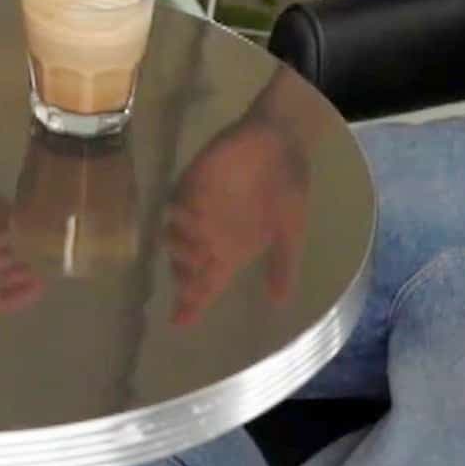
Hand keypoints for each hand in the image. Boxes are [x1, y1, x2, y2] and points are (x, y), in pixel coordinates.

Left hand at [164, 119, 306, 324]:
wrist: (283, 141)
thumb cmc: (286, 186)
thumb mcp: (290, 230)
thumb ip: (282, 263)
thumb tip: (279, 301)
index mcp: (232, 250)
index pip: (207, 284)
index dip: (192, 304)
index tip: (179, 324)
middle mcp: (210, 235)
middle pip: (186, 266)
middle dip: (184, 280)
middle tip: (188, 289)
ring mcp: (198, 208)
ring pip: (174, 238)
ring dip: (180, 250)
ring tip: (194, 257)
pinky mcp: (192, 181)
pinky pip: (177, 202)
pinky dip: (180, 215)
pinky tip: (190, 220)